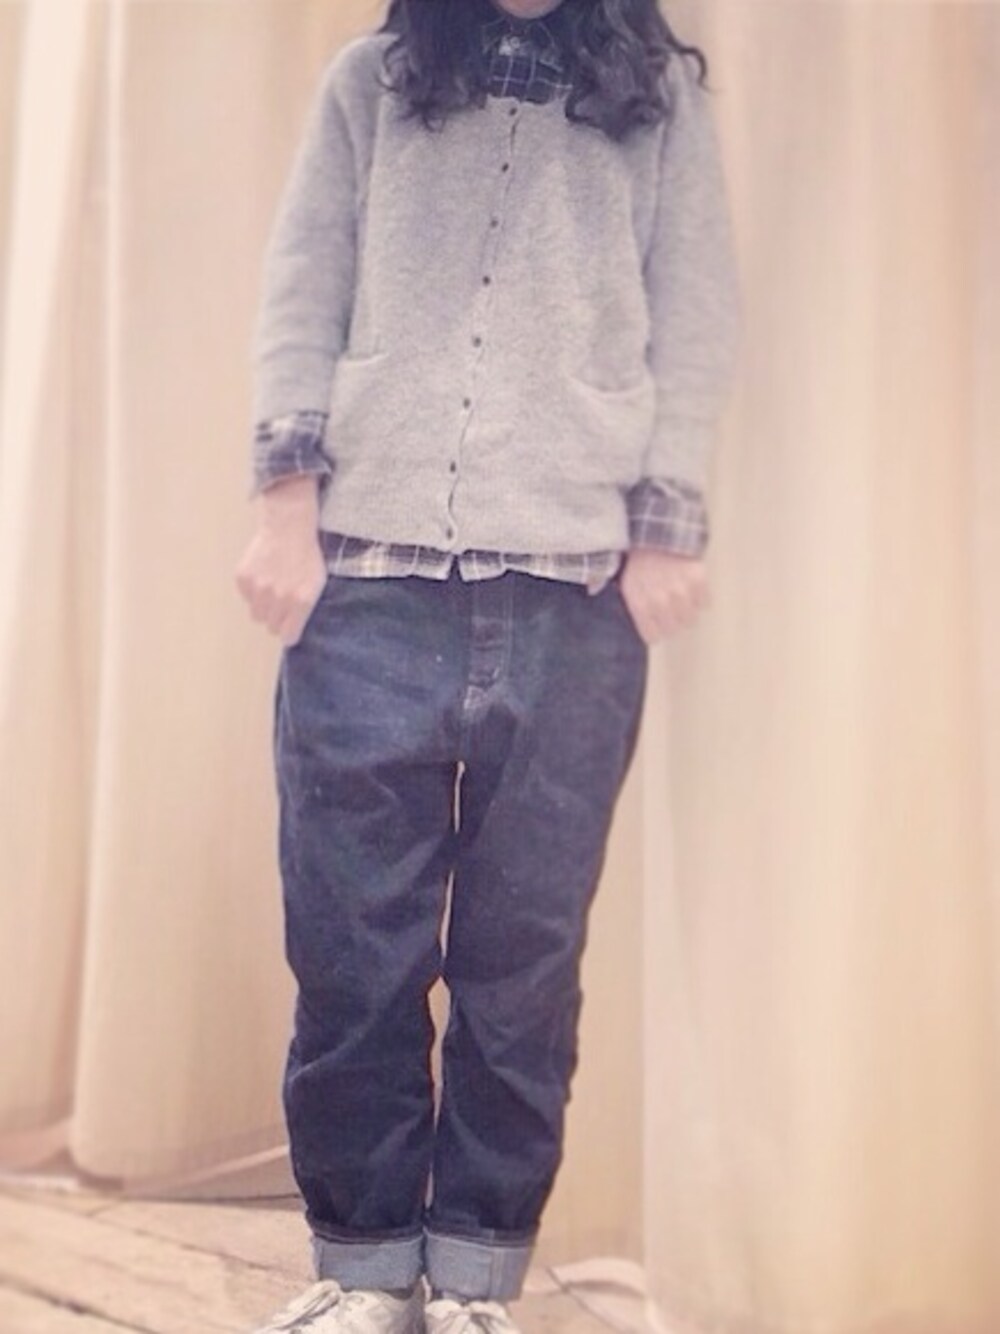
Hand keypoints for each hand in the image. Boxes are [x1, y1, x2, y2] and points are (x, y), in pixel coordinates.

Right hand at [235, 475, 327, 645]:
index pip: (288, 636)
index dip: (289, 632)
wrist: (288, 528)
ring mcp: (259, 589)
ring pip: (256, 614)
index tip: (289, 627)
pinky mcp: (244, 578)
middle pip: (271, 627)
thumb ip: (306, 609)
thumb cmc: (307, 556)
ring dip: (264, 607)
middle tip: (282, 604)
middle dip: (277, 619)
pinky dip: (253, 591)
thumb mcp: (317, 583)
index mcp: (301, 601)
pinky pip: (246, 597)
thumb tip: (292, 630)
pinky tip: (263, 576)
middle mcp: (279, 598)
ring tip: (272, 589)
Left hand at [617, 547, 710, 644]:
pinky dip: (700, 598)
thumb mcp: (626, 583)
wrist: (658, 531)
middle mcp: (660, 601)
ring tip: (681, 598)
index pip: (652, 636)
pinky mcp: (698, 580)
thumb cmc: (640, 561)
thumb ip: (631, 605)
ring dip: (686, 611)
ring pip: (690, 619)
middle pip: (673, 630)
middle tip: (670, 611)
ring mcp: (681, 591)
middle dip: (671, 622)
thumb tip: (631, 619)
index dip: (655, 632)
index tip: (657, 625)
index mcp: (639, 603)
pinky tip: (692, 588)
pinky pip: (705, 603)